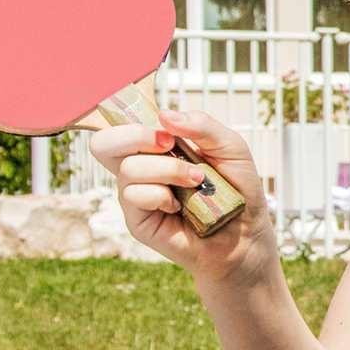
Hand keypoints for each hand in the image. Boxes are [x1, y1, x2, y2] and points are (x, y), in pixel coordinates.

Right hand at [83, 107, 276, 282]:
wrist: (246, 234)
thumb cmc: (238, 190)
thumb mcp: (231, 149)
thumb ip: (203, 126)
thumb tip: (165, 115)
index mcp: (156, 148)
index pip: (120, 125)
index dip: (130, 119)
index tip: (167, 129)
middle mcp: (140, 169)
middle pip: (103, 143)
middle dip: (136, 136)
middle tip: (170, 145)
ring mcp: (136, 195)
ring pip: (128, 168)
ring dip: (169, 170)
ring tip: (196, 181)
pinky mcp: (137, 220)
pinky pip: (135, 196)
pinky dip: (163, 196)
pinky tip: (180, 206)